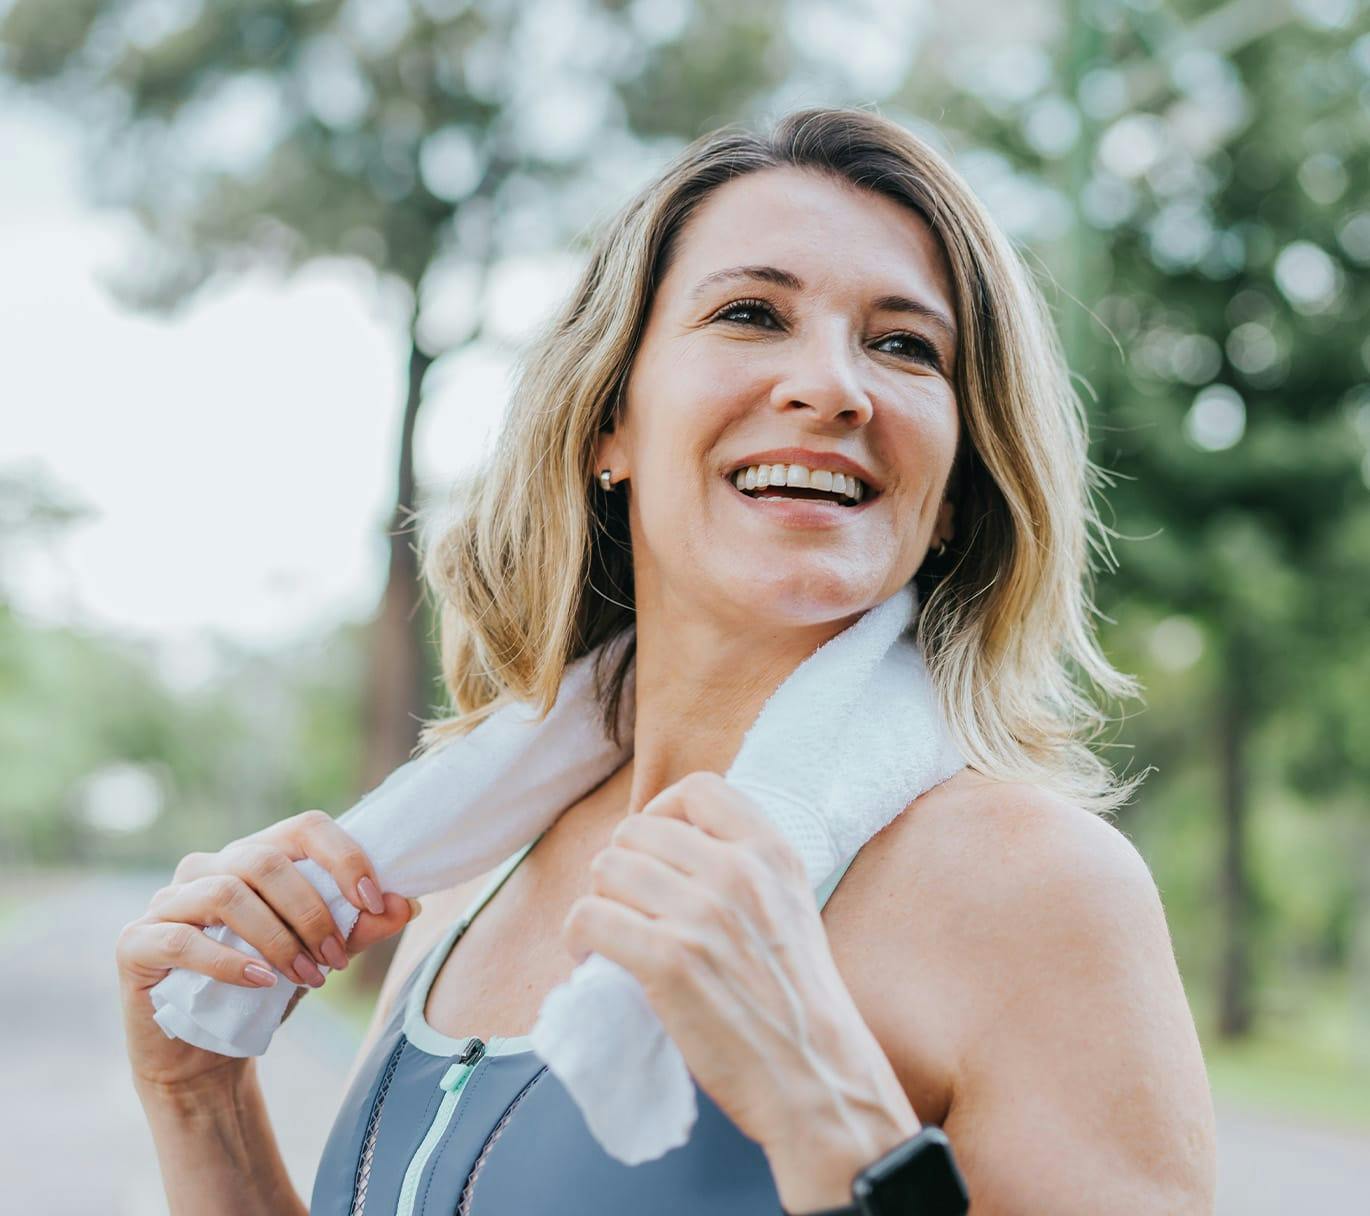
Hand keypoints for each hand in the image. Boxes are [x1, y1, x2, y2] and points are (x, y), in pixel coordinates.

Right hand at [117, 809, 418, 1093]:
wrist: (205, 1053)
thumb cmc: (265, 989)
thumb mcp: (319, 954)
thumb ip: (359, 927)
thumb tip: (409, 902)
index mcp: (255, 855)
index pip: (305, 827)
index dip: (344, 857)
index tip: (374, 901)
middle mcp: (208, 866)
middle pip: (267, 860)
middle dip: (313, 912)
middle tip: (336, 961)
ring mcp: (167, 901)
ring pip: (228, 893)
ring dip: (278, 938)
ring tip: (308, 977)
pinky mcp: (137, 942)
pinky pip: (183, 938)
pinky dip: (230, 960)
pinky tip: (262, 983)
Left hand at [561, 772, 915, 1160]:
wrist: (816, 1076)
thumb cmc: (798, 1000)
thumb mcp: (793, 904)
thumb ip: (746, 867)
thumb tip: (671, 846)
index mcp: (772, 853)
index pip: (698, 788)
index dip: (662, 812)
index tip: (655, 849)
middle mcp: (738, 872)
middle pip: (636, 830)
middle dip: (622, 865)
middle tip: (629, 906)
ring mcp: (702, 915)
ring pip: (606, 869)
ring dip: (599, 900)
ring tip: (611, 933)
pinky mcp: (668, 961)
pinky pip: (589, 916)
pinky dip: (578, 935)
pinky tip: (592, 955)